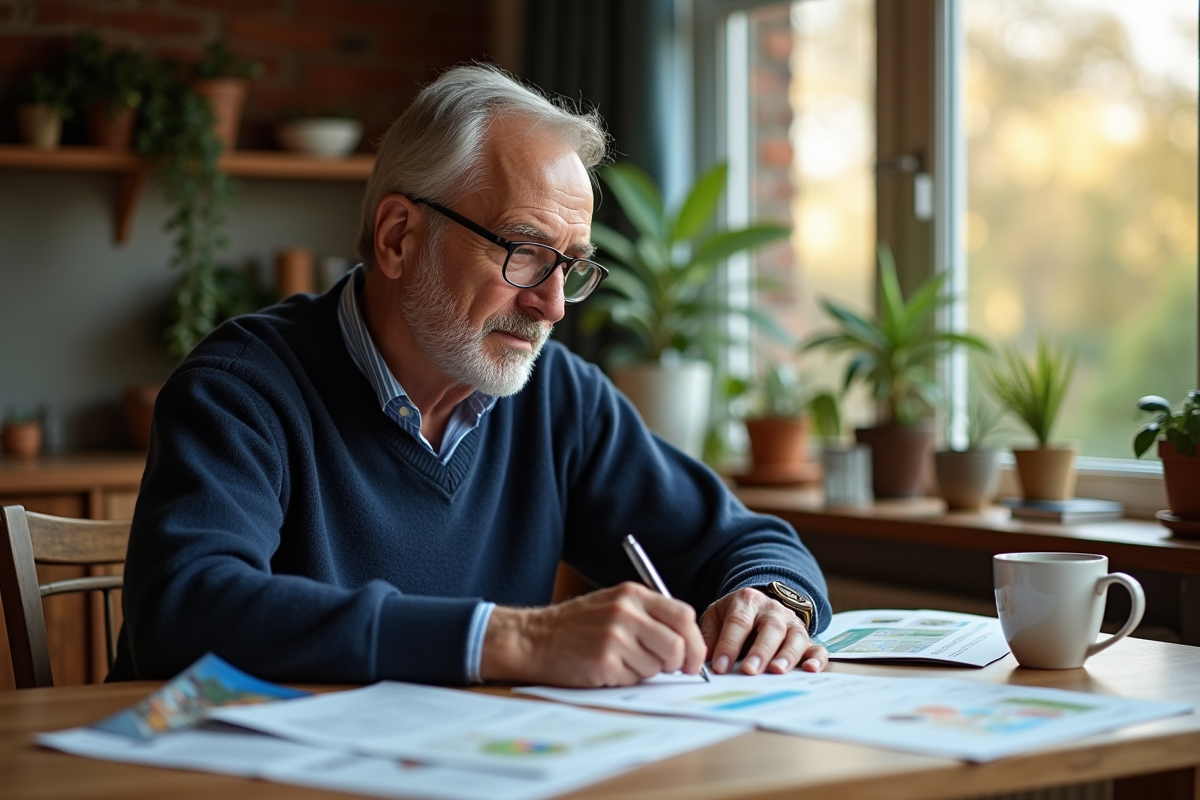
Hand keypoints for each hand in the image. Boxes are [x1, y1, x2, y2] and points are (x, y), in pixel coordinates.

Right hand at [479, 582, 707, 686]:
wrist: (534, 638)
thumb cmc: (577, 625)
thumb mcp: (614, 604)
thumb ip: (648, 615)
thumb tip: (686, 642)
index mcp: (632, 594)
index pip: (683, 615)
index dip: (695, 641)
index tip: (691, 657)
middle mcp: (626, 612)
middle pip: (677, 643)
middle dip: (679, 663)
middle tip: (670, 669)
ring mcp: (614, 637)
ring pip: (657, 665)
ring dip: (646, 671)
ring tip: (622, 662)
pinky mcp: (604, 661)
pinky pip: (634, 679)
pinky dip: (625, 679)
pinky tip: (606, 669)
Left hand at [700, 587, 827, 675]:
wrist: (759, 605)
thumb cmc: (734, 616)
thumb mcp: (716, 616)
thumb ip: (710, 636)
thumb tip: (703, 661)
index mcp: (747, 601)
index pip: (738, 622)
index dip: (729, 645)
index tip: (720, 667)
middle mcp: (773, 611)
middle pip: (770, 628)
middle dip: (760, 650)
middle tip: (749, 670)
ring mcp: (792, 624)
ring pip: (795, 637)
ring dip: (787, 655)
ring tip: (776, 671)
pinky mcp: (806, 639)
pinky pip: (816, 647)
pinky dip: (816, 659)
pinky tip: (810, 669)